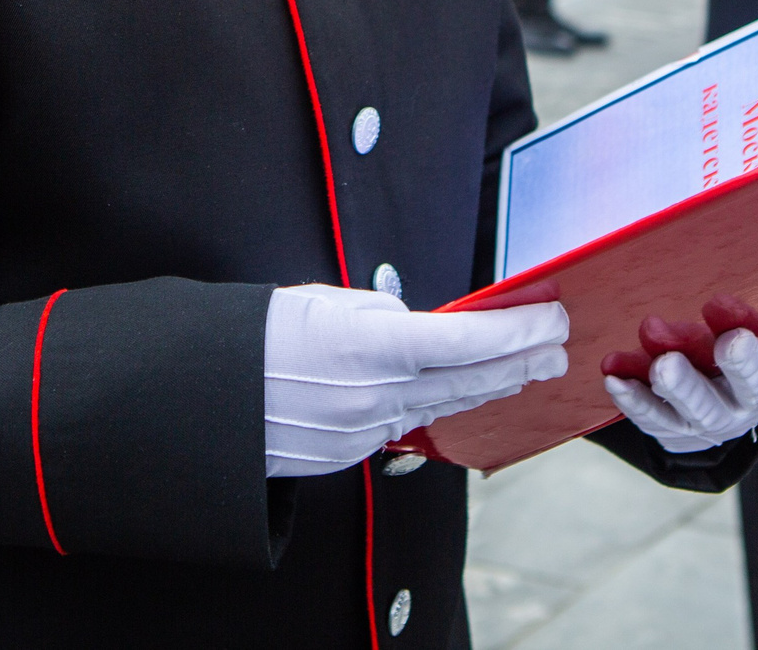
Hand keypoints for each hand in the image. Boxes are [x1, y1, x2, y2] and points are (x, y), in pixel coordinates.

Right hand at [263, 284, 568, 477]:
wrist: (201, 398)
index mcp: (370, 345)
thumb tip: (416, 328)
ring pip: (445, 406)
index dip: (516, 330)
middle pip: (470, 378)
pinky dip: (436, 405)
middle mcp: (376, 394)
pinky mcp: (351, 453)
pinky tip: (459, 392)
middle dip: (520, 360)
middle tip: (557, 347)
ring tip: (525, 371)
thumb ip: (380, 316)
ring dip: (490, 386)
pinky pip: (405, 424)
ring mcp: (365, 430)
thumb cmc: (255, 336)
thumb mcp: (322, 303)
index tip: (549, 318)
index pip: (467, 338)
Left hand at [603, 311, 757, 452]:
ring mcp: (717, 419)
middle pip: (756, 386)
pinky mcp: (677, 431)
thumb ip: (745, 296)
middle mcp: (756, 398)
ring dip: (683, 384)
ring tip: (664, 364)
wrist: (707, 406)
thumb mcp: (751, 320)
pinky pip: (655, 418)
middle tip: (733, 341)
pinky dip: (635, 398)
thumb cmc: (733, 343)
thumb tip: (743, 228)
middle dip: (744, 363)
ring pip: (703, 407)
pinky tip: (615, 377)